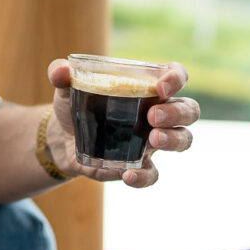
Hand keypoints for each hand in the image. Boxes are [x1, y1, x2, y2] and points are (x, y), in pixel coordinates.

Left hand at [44, 58, 198, 187]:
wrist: (61, 137)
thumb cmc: (73, 102)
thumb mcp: (65, 86)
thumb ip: (61, 74)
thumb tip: (60, 71)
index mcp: (146, 86)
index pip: (176, 75)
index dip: (176, 78)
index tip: (161, 85)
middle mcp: (157, 112)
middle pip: (188, 110)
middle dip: (177, 112)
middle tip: (153, 117)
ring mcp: (151, 141)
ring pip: (183, 139)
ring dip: (174, 139)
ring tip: (154, 140)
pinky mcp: (139, 165)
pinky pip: (153, 174)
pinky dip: (144, 177)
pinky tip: (128, 175)